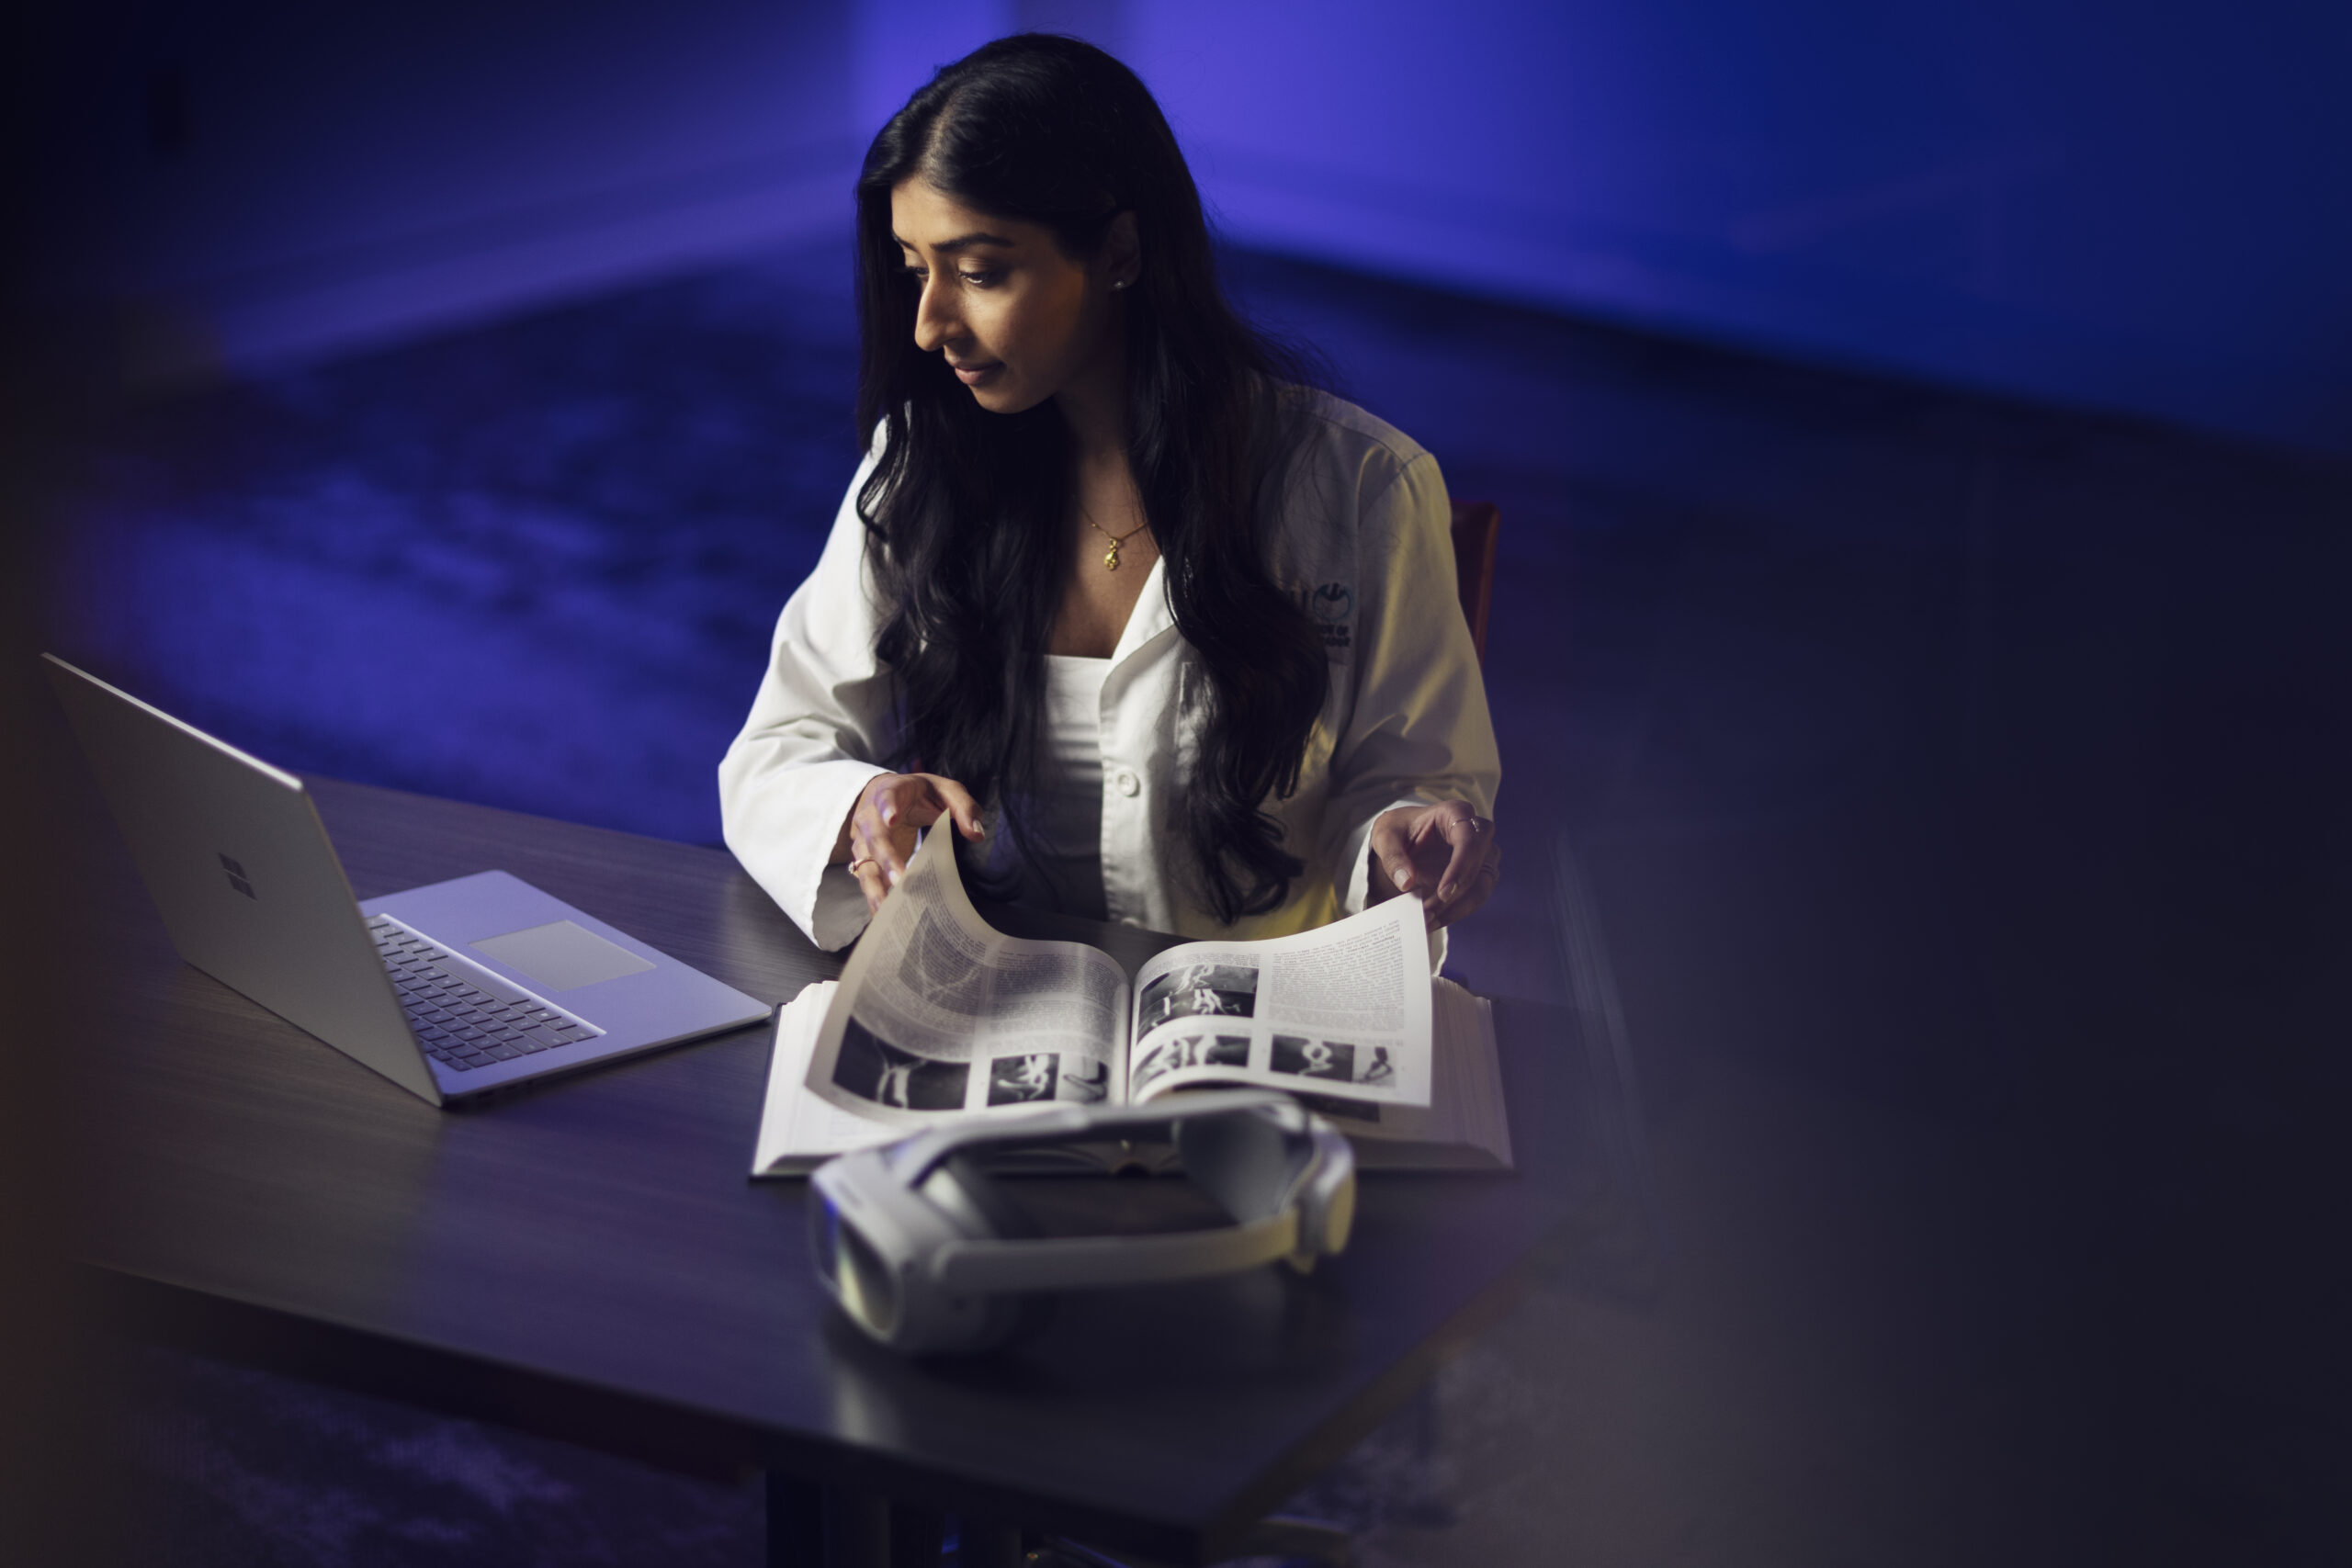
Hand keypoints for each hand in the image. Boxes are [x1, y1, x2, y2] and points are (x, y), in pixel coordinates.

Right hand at [837, 772, 985, 914]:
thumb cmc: (920, 793)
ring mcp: (863, 841)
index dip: (887, 807)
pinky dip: (874, 899)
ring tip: (885, 910)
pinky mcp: (865, 861)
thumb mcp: (945, 790)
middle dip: (886, 858)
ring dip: (874, 888)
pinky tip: (883, 918)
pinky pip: (867, 881)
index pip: (887, 797)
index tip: (891, 819)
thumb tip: (976, 835)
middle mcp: (869, 817)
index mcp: (890, 792)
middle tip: (900, 880)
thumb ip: (963, 807)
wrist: (887, 794)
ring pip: (864, 864)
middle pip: (874, 838)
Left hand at [1366, 802, 1499, 930]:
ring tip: (1427, 921)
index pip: (1468, 840)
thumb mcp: (1385, 837)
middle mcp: (1476, 831)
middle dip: (1454, 894)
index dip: (1460, 868)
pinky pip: (1476, 897)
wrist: (1404, 839)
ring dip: (1456, 908)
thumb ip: (1393, 857)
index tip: (1443, 893)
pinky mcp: (1480, 873)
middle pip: (1478, 865)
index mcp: (1455, 813)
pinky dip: (1456, 912)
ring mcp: (1483, 853)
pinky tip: (1434, 921)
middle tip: (1426, 914)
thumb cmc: (1397, 831)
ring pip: (1481, 885)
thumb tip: (1406, 882)